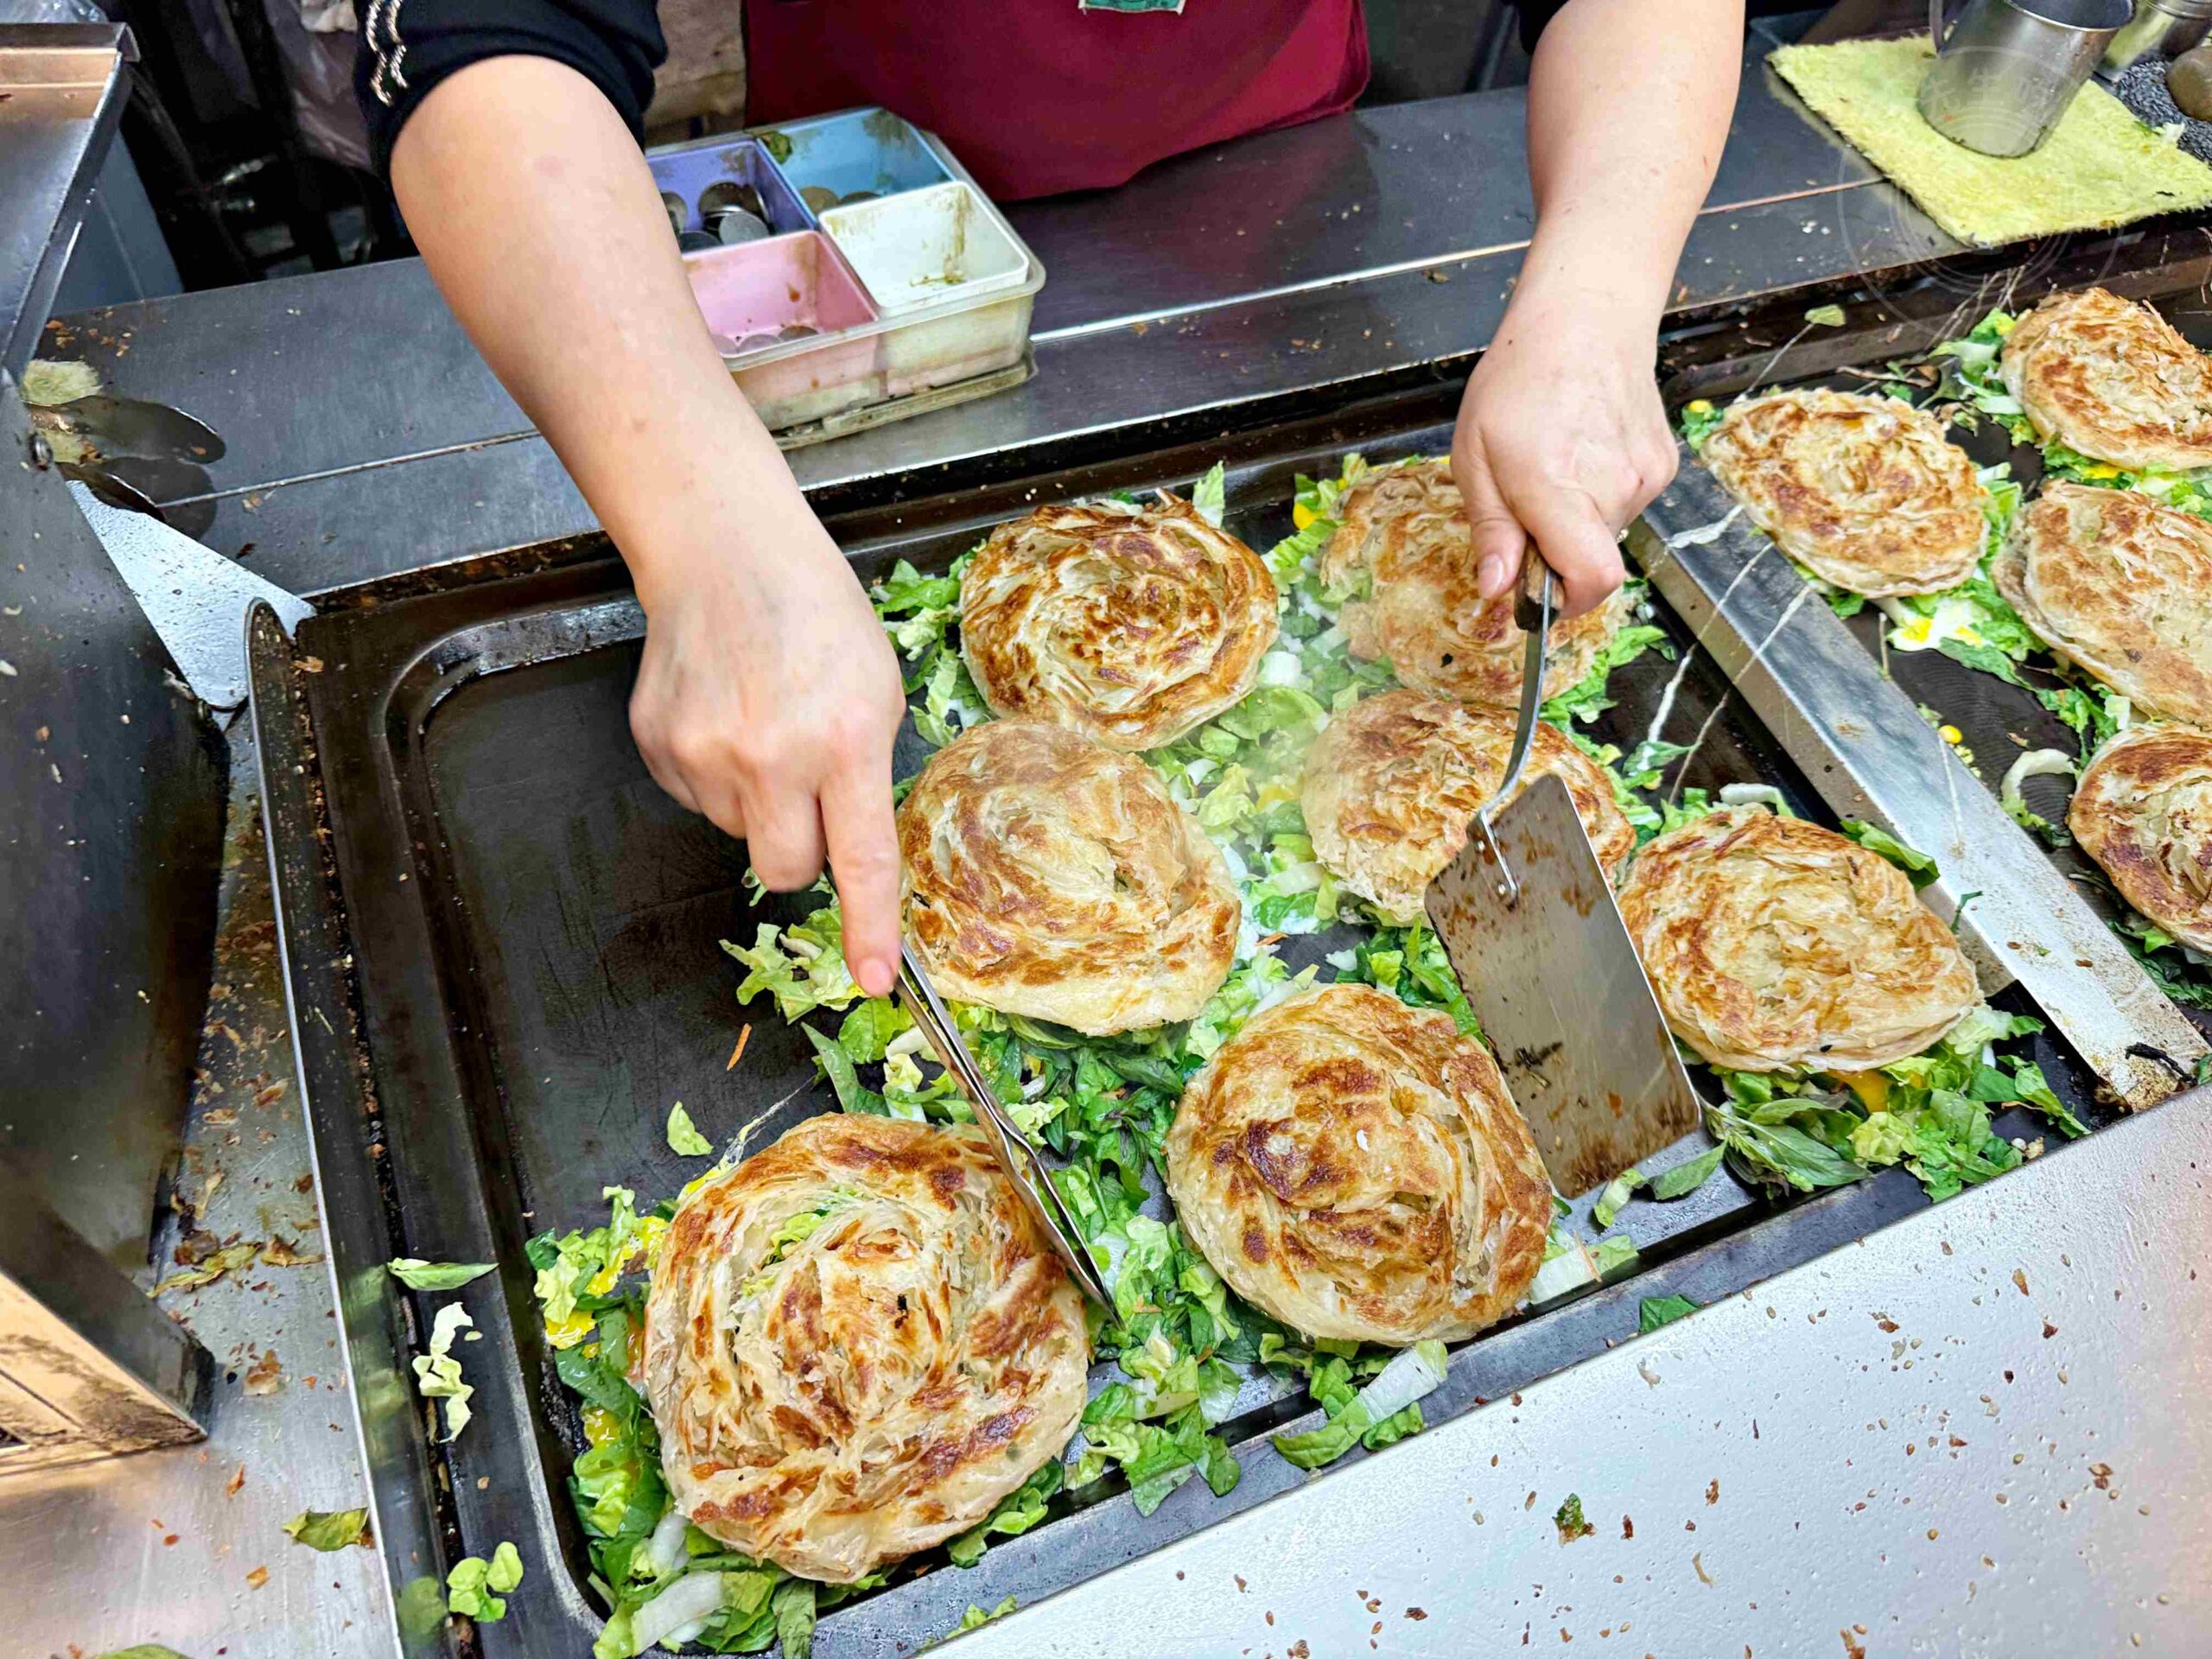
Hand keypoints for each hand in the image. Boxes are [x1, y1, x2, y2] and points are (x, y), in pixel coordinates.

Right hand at [627, 497, 907, 997]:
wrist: (722, 555)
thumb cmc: (815, 616)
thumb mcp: (876, 690)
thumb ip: (867, 774)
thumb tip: (853, 853)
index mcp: (843, 740)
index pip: (860, 860)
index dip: (869, 929)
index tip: (875, 979)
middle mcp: (771, 756)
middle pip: (787, 870)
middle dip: (801, 852)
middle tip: (806, 790)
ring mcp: (705, 754)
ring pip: (739, 834)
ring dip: (756, 800)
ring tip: (762, 724)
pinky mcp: (658, 747)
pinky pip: (697, 801)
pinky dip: (716, 774)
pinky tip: (725, 716)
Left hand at [1451, 289, 1677, 618]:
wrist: (1585, 319)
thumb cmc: (1518, 382)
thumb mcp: (1474, 458)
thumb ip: (1490, 530)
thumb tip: (1496, 590)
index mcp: (1560, 491)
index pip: (1591, 581)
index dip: (1565, 603)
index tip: (1537, 594)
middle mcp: (1613, 489)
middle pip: (1591, 561)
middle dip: (1556, 551)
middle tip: (1526, 502)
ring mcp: (1646, 477)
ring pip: (1608, 532)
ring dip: (1578, 520)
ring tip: (1555, 463)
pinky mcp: (1662, 464)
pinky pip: (1628, 502)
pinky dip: (1603, 495)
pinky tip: (1585, 451)